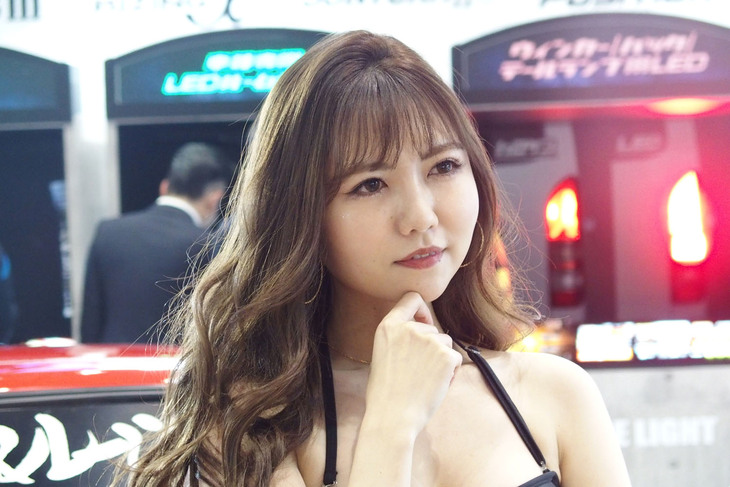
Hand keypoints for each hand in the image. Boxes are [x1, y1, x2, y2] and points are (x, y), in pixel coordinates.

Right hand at [365, 292, 462, 434]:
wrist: (393, 416)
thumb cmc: (385, 392)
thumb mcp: (382, 352)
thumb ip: (400, 337)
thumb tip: (422, 330)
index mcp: (389, 326)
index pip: (411, 298)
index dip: (421, 310)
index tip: (423, 323)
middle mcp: (409, 328)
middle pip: (433, 328)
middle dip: (432, 346)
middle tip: (418, 371)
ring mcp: (429, 340)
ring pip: (446, 343)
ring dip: (441, 359)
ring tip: (425, 380)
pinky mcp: (446, 356)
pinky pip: (455, 359)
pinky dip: (450, 373)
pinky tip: (435, 386)